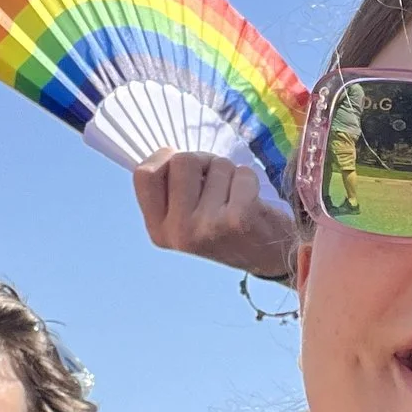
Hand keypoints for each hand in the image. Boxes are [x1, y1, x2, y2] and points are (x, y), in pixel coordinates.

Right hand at [132, 150, 297, 278]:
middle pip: (181, 160)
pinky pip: (242, 172)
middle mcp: (179, 232)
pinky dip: (249, 179)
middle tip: (217, 183)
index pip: (143, 174)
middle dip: (203, 162)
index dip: (163, 158)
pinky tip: (252, 201)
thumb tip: (167, 152)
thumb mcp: (186, 216)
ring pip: (215, 164)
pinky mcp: (238, 219)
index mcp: (159, 230)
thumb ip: (170, 188)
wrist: (267, 258)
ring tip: (236, 198)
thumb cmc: (224, 226)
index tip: (185, 167)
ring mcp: (207, 227)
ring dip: (229, 172)